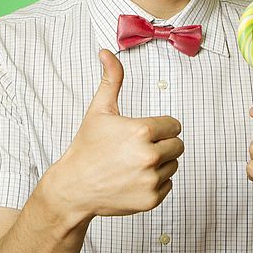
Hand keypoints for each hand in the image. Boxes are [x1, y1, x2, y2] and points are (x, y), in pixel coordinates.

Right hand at [49, 49, 182, 218]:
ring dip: (159, 164)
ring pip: (173, 165)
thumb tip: (106, 52)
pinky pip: (168, 184)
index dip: (159, 127)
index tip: (142, 133)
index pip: (174, 125)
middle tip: (137, 149)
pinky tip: (133, 179)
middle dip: (162, 145)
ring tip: (133, 164)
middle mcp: (149, 156)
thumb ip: (111, 79)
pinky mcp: (151, 200)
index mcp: (142, 131)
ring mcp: (151, 180)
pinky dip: (155, 183)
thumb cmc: (86, 147)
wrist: (74, 188)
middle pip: (178, 145)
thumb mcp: (99, 110)